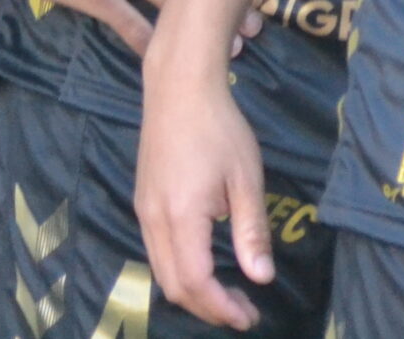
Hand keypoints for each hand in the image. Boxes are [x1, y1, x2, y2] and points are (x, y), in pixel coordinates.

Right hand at [135, 74, 271, 328]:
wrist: (178, 87)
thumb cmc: (219, 128)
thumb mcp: (246, 179)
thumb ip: (252, 231)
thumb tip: (261, 278)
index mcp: (180, 214)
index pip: (195, 281)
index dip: (221, 307)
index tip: (249, 316)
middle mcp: (153, 217)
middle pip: (172, 284)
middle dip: (207, 308)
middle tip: (244, 310)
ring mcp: (142, 209)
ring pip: (160, 270)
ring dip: (192, 291)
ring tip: (229, 293)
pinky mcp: (142, 200)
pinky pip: (155, 250)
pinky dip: (179, 270)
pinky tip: (205, 262)